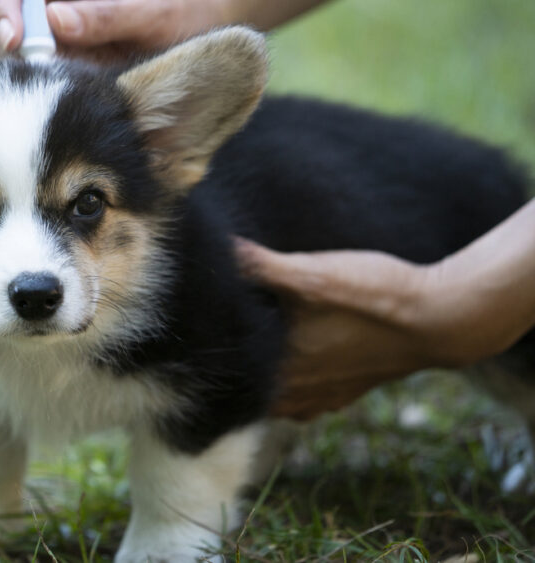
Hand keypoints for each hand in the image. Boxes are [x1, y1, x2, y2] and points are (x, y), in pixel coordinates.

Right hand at [0, 0, 225, 57]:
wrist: (190, 19)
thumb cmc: (176, 8)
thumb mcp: (148, 15)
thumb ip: (103, 19)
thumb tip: (51, 22)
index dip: (8, 5)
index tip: (17, 42)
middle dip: (8, 33)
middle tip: (33, 67)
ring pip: (1, 24)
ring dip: (18, 53)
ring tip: (54, 71)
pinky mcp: (41, 23)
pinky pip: (18, 46)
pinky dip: (29, 64)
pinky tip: (55, 73)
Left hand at [235, 213, 534, 419]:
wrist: (444, 319)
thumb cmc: (376, 297)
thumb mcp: (313, 273)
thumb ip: (261, 265)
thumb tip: (218, 246)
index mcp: (281, 371)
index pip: (226, 372)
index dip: (211, 349)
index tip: (200, 324)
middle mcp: (298, 394)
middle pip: (248, 386)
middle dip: (233, 361)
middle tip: (220, 329)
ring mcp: (324, 397)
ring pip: (276, 394)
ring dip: (263, 372)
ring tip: (253, 340)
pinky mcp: (347, 391)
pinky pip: (305, 396)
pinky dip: (293, 378)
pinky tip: (294, 355)